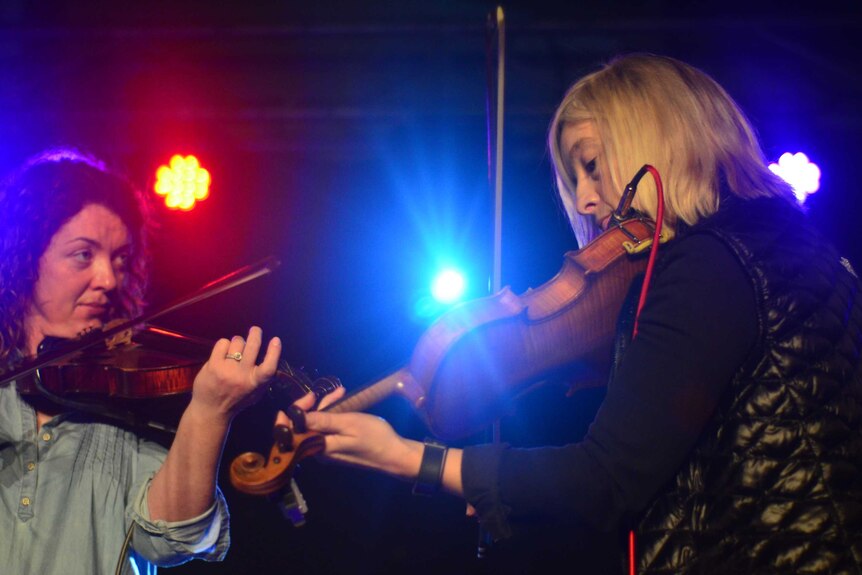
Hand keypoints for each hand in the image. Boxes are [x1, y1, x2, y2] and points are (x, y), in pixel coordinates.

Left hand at [191, 326, 280, 421]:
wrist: (210, 411)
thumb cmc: (236, 400)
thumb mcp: (256, 393)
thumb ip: (264, 378)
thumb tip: (274, 358)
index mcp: (256, 383)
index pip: (269, 366)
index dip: (274, 351)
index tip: (276, 340)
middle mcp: (242, 376)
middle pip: (253, 346)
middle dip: (256, 333)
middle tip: (256, 330)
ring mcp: (227, 370)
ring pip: (237, 342)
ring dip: (237, 342)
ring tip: (235, 349)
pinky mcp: (213, 366)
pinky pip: (222, 343)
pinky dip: (224, 345)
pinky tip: (223, 352)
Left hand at [275, 390, 421, 478]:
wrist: (395, 455)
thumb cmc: (374, 438)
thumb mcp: (349, 424)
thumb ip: (322, 421)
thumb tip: (294, 416)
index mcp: (319, 448)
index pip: (293, 431)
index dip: (296, 411)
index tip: (310, 396)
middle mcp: (319, 452)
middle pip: (305, 426)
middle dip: (316, 406)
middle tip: (335, 392)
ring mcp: (328, 451)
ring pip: (317, 425)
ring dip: (326, 407)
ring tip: (342, 393)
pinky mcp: (337, 448)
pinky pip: (327, 430)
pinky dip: (333, 415)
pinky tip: (343, 402)